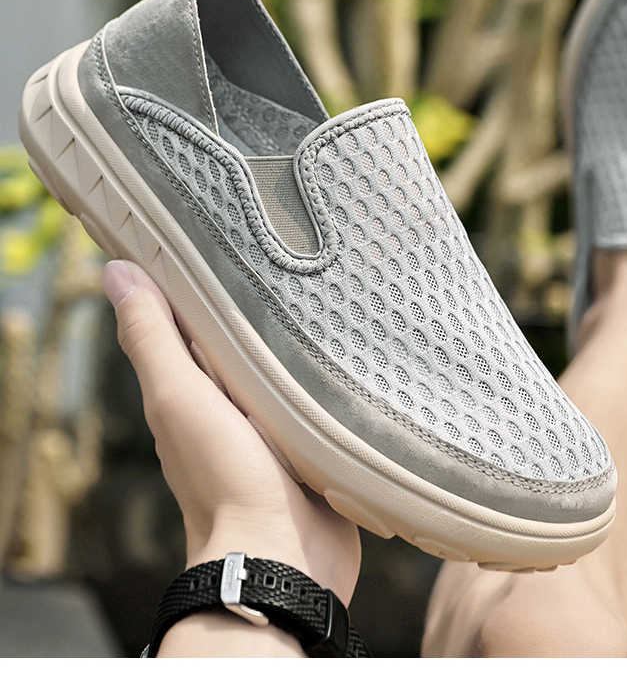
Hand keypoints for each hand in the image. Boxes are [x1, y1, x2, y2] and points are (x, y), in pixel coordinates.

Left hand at [102, 260, 360, 655]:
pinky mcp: (315, 444)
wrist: (283, 558)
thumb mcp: (179, 398)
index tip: (209, 231)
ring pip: (283, 367)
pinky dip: (328, 376)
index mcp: (191, 392)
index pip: (188, 321)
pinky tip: (350, 351)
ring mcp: (274, 426)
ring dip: (297, 339)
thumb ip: (153, 339)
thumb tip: (114, 272)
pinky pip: (321, 398)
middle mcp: (229, 407)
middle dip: (255, 304)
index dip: (193, 280)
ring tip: (322, 289)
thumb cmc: (225, 481)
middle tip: (281, 250)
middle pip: (239, 341)